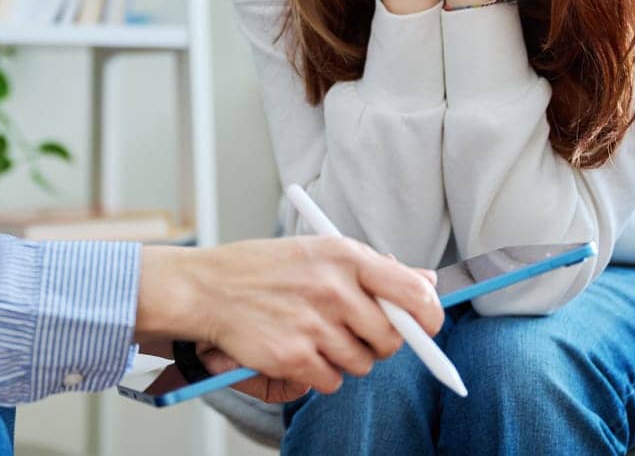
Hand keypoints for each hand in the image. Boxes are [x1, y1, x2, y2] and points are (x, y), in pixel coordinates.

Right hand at [136, 237, 442, 395]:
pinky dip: (318, 375)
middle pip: (391, 338)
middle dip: (379, 343)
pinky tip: (297, 351)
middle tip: (354, 333)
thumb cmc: (265, 269)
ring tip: (315, 336)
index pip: (412, 292)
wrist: (206, 288)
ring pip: (362, 364)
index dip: (429, 316)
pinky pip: (330, 381)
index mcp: (344, 256)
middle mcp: (332, 288)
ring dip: (345, 359)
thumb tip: (428, 282)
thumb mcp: (320, 252)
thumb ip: (376, 270)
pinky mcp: (293, 356)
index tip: (427, 326)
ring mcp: (313, 324)